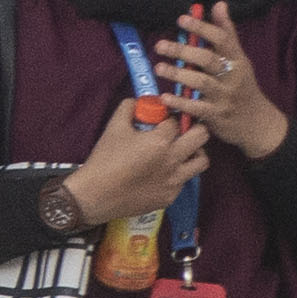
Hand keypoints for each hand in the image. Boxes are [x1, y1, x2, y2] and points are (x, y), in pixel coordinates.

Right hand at [59, 95, 210, 228]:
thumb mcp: (113, 128)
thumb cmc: (103, 161)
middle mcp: (173, 160)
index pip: (176, 120)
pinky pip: (185, 180)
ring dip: (194, 152)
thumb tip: (138, 101)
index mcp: (159, 141)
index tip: (162, 119)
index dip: (169, 116)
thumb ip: (128, 109)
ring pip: (202, 160)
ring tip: (180, 151)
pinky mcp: (170, 196)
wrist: (94, 196)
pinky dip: (178, 173)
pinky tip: (162, 172)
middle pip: (201, 135)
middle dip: (193, 128)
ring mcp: (174, 180)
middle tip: (181, 130)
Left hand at [156, 6, 287, 157]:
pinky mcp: (216, 115)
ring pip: (202, 82)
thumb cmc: (242, 85)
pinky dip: (180, 102)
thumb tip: (219, 4)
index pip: (223, 39)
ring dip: (179, 74)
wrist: (257, 122)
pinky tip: (164, 96)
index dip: (202, 28)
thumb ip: (226, 33)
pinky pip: (196, 108)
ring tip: (159, 67)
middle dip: (183, 50)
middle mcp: (233, 76)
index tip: (181, 19)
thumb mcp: (238, 59)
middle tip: (160, 45)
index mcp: (238, 59)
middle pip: (208, 59)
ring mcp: (225, 96)